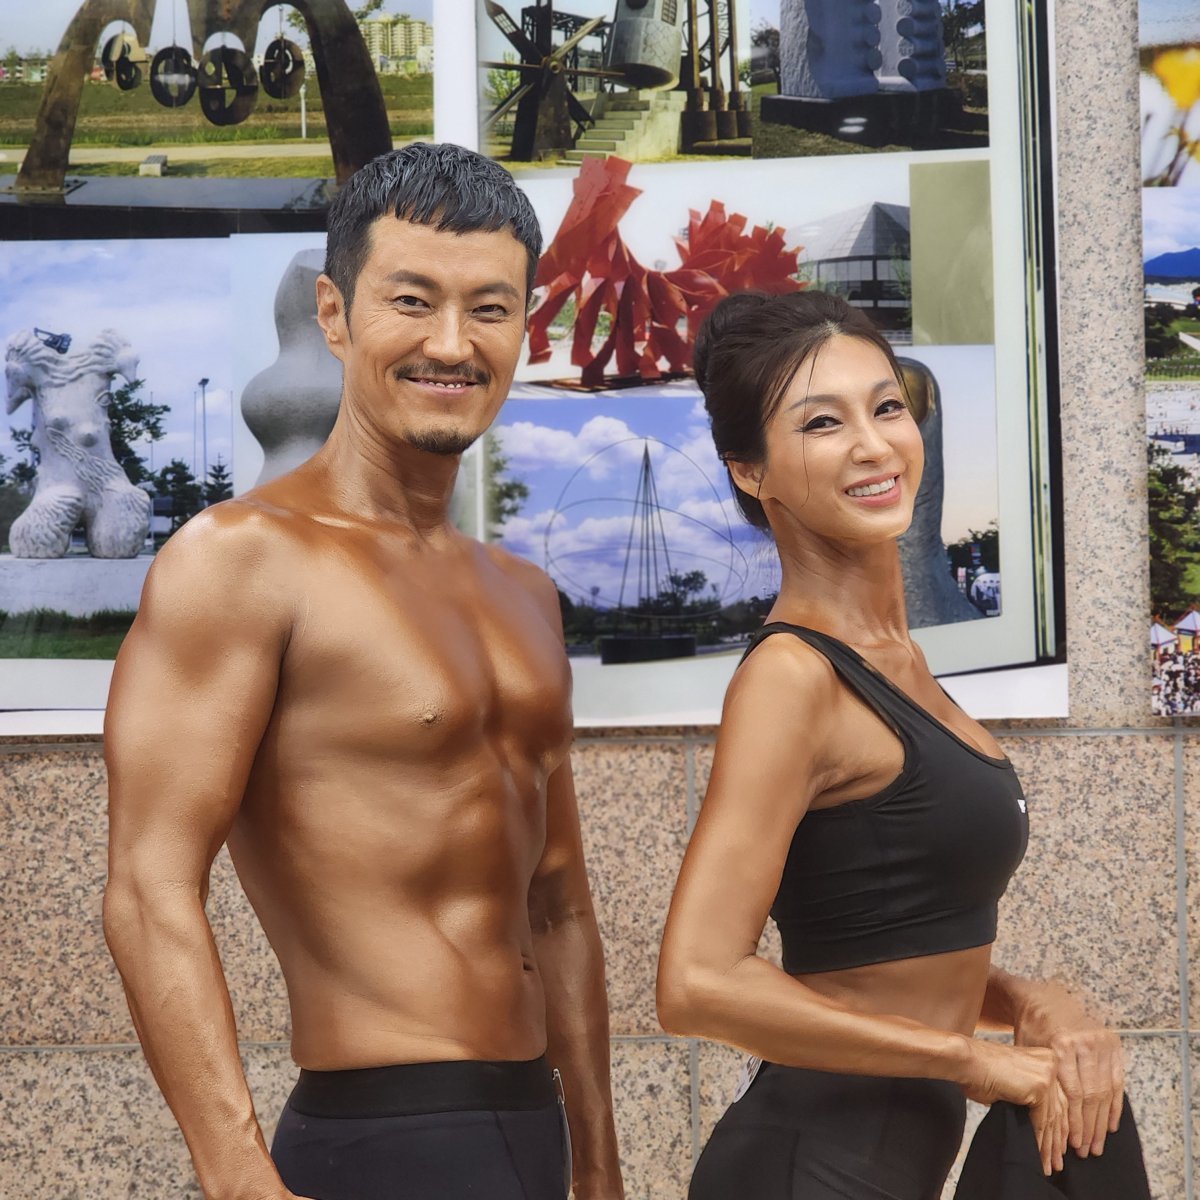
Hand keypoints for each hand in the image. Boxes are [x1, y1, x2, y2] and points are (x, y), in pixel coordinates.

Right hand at [960, 1039, 1068, 1175]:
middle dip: (1057, 1139)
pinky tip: (1037, 1155)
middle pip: (1059, 1109)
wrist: (966, 1062)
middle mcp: (1050, 1063)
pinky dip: (1039, 1141)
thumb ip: (1030, 1093)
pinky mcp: (1040, 1086)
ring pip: (1052, 1118)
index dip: (1060, 1126)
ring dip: (1049, 1146)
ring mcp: (1046, 1074)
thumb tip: (1041, 1122)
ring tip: (1047, 1165)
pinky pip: (1042, 1121)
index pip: (1058, 1098)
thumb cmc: (980, 1070)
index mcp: (1045, 1058)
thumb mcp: (1013, 1080)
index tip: (1060, 1147)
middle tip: (1056, 1162)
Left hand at [1012, 983, 1124, 1158]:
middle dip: (1089, 1127)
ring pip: (1106, 1091)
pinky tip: (1111, 1125)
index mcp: (1062, 1044)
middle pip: (1092, 1095)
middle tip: (1087, 1150)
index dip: (1075, 1120)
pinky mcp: (1114, 1044)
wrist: (1045, 1000)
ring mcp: (1102, 1042)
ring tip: (1098, 1144)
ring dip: (1102, 1122)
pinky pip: (1118, 1081)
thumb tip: (1043, 1119)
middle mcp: (1086, 1043)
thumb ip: (1039, 1079)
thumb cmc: (1032, 1029)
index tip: (1073, 1143)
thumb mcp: (1028, 1050)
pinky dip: (1115, 1105)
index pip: (1073, 1092)